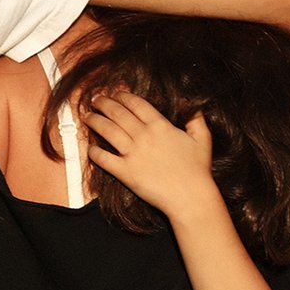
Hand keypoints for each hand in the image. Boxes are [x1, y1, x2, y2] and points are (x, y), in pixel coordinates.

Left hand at [83, 90, 217, 218]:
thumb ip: (195, 117)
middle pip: (118, 113)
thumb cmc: (197, 169)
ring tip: (87, 116)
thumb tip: (185, 101)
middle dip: (104, 103)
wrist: (190, 196)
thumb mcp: (202, 138)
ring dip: (94, 121)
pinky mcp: (125, 172)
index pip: (136, 104)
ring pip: (107, 130)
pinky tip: (90, 148)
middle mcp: (144, 136)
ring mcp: (133, 153)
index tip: (115, 93)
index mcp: (160, 126)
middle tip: (95, 100)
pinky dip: (94, 152)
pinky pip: (104, 159)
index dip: (123, 96)